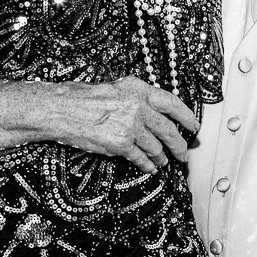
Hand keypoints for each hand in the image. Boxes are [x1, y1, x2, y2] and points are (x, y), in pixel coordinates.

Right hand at [58, 76, 200, 173]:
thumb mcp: (116, 89)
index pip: (172, 102)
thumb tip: (155, 114)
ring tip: (163, 162)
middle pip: (169, 129)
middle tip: (184, 154)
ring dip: (162, 158)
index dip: (186, 116)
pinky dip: (147, 165)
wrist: (62, 109)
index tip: (193, 126)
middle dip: (179, 145)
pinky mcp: (121, 144)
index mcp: (138, 89)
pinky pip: (141, 158)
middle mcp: (138, 106)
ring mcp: (131, 126)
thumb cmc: (84, 99)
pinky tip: (150, 167)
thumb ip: (137, 99)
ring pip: (156, 147)